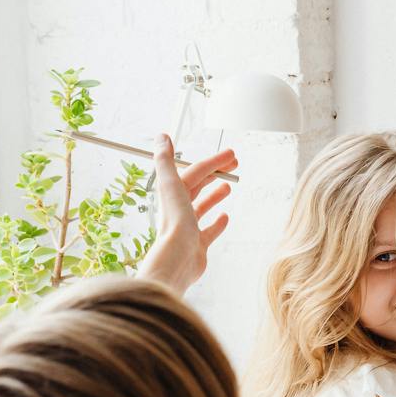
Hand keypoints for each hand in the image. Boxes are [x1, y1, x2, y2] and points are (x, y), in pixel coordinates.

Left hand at [135, 136, 236, 293]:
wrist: (177, 259)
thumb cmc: (175, 223)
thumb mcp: (170, 185)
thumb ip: (165, 160)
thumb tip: (161, 137)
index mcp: (173, 194)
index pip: (195, 171)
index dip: (213, 162)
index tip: (230, 155)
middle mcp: (179, 210)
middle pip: (198, 186)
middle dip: (216, 174)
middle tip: (234, 165)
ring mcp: (188, 228)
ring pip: (202, 207)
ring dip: (214, 195)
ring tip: (228, 187)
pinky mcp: (198, 245)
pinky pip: (209, 231)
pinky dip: (217, 223)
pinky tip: (225, 217)